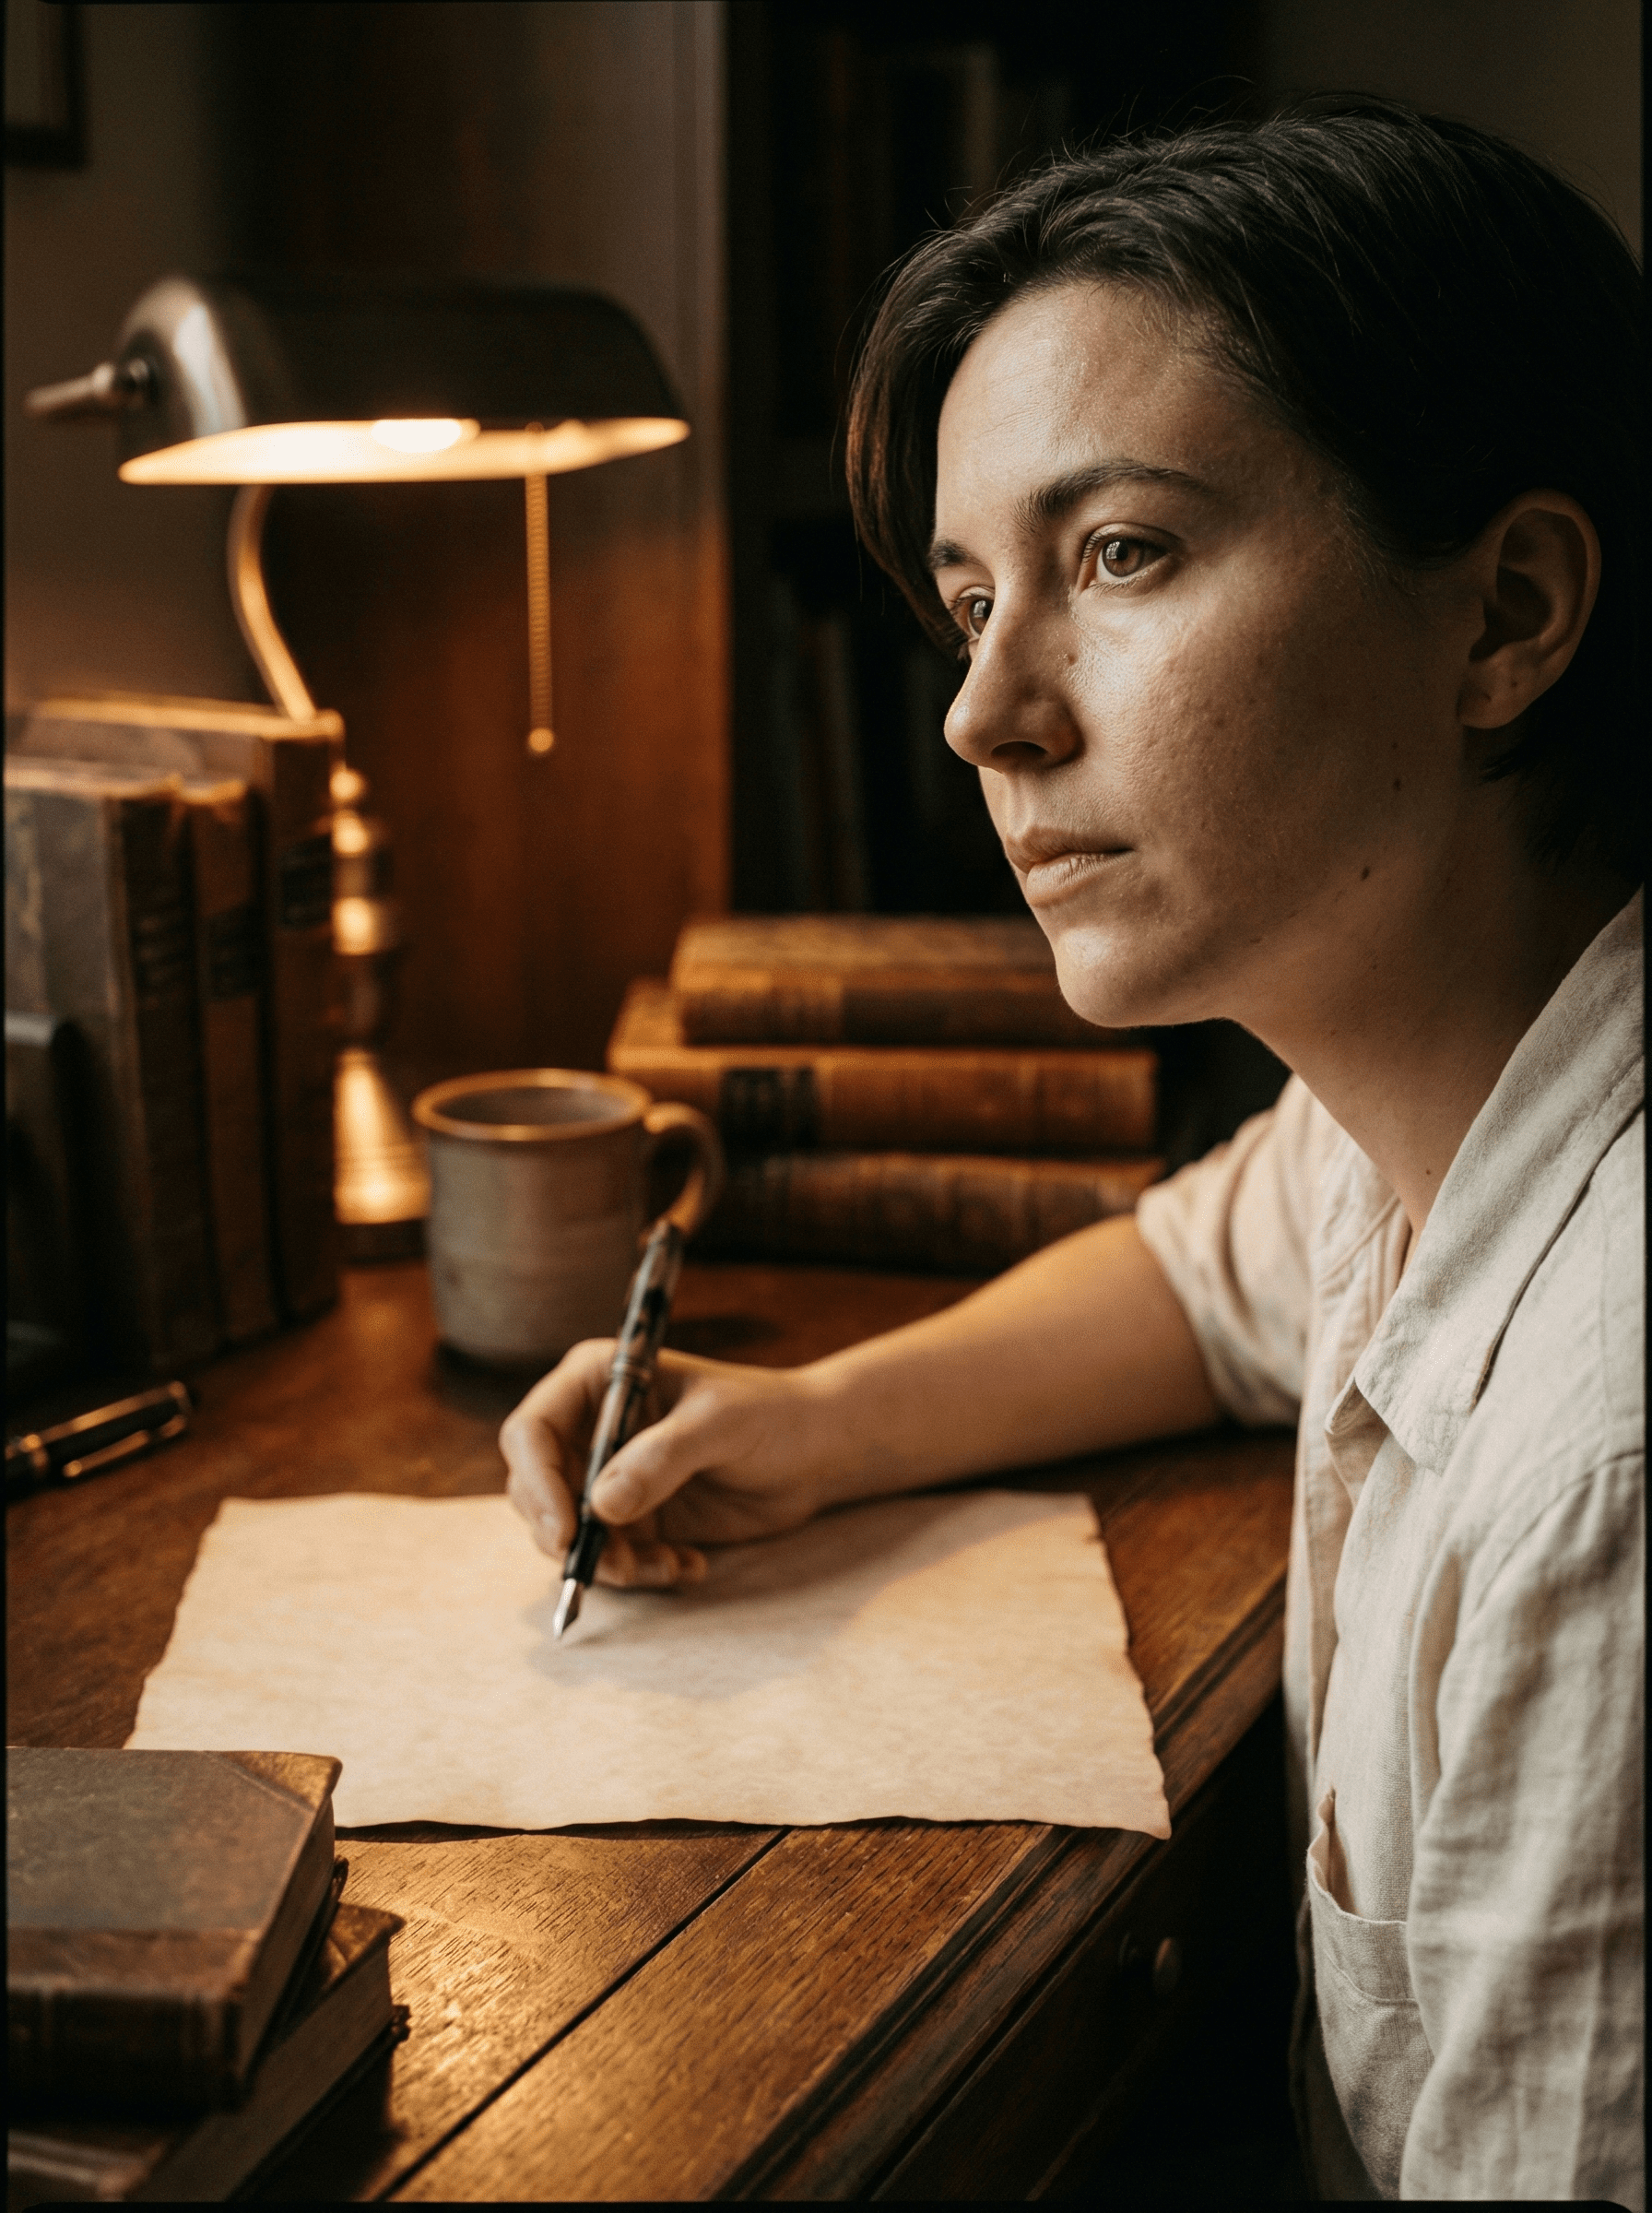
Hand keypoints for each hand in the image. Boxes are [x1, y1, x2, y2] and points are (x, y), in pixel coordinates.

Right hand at [500, 1343, 827, 1588]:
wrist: (816, 1449)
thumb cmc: (770, 1414)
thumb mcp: (719, 1424)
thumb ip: (661, 1458)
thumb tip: (600, 1506)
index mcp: (597, 1382)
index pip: (532, 1432)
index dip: (537, 1481)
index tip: (565, 1529)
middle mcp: (591, 1430)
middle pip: (536, 1491)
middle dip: (566, 1535)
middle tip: (615, 1566)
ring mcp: (610, 1479)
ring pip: (570, 1536)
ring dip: (610, 1563)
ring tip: (668, 1567)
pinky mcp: (637, 1520)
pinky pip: (614, 1559)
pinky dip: (644, 1573)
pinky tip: (691, 1566)